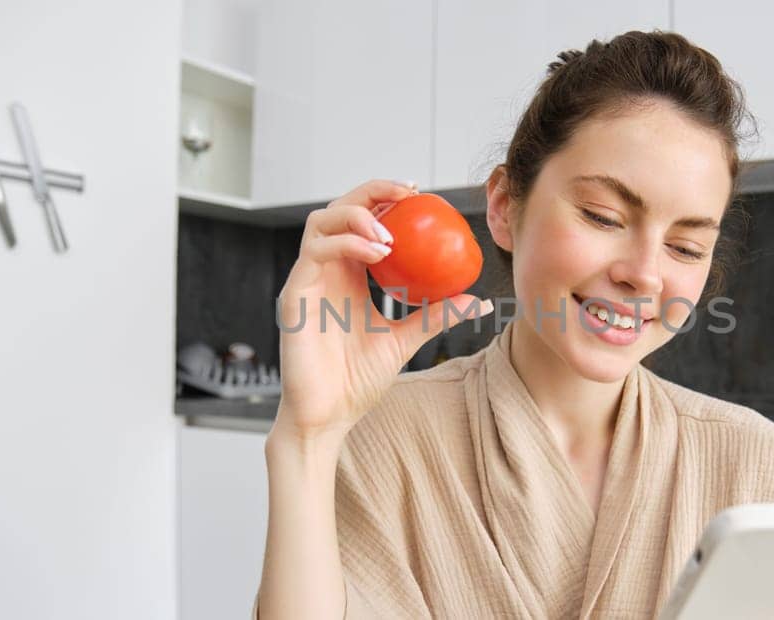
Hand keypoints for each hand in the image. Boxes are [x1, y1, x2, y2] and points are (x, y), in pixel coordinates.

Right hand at [274, 180, 491, 440]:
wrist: (330, 415)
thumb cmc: (357, 380)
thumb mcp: (405, 340)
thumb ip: (436, 316)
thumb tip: (478, 302)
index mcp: (347, 275)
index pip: (359, 220)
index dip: (383, 198)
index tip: (416, 192)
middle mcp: (325, 271)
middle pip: (338, 209)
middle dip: (371, 193)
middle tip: (407, 195)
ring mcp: (307, 281)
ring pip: (320, 222)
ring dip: (357, 216)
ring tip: (391, 233)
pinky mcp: (295, 296)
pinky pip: (315, 254)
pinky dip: (347, 245)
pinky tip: (378, 253)